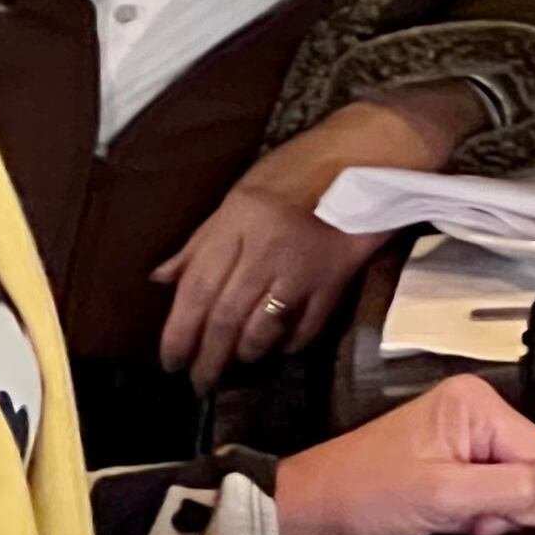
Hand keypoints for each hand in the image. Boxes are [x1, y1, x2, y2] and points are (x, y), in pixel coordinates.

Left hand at [154, 92, 473, 384]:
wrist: (371, 153)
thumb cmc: (300, 167)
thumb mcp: (241, 193)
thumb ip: (202, 239)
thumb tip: (163, 278)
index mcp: (237, 220)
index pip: (196, 289)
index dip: (178, 333)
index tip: (171, 360)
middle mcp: (266, 246)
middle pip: (226, 316)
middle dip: (207, 357)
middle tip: (199, 381)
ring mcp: (304, 264)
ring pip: (264, 326)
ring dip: (246, 353)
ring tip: (236, 363)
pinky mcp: (338, 276)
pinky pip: (308, 323)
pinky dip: (292, 342)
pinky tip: (281, 348)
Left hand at [276, 373, 534, 534]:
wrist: (310, 510)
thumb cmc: (362, 495)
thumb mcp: (440, 496)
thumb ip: (506, 493)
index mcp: (478, 403)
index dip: (525, 496)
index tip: (484, 516)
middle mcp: (477, 411)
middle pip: (533, 467)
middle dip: (507, 504)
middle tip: (465, 518)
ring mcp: (465, 435)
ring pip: (515, 482)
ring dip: (490, 512)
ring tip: (451, 518)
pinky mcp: (454, 458)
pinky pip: (492, 488)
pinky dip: (477, 512)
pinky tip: (449, 518)